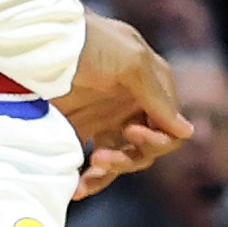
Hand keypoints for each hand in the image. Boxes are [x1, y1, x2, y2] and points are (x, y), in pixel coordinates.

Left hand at [60, 13, 187, 200]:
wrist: (40, 38)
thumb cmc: (90, 40)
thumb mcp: (131, 61)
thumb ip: (158, 97)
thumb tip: (187, 131)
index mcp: (154, 86)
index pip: (171, 128)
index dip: (157, 138)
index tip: (132, 132)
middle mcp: (135, 105)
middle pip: (147, 149)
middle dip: (129, 158)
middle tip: (100, 158)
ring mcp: (108, 117)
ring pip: (122, 159)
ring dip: (109, 172)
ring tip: (88, 174)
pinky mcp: (82, 128)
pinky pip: (95, 162)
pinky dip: (89, 178)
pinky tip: (76, 188)